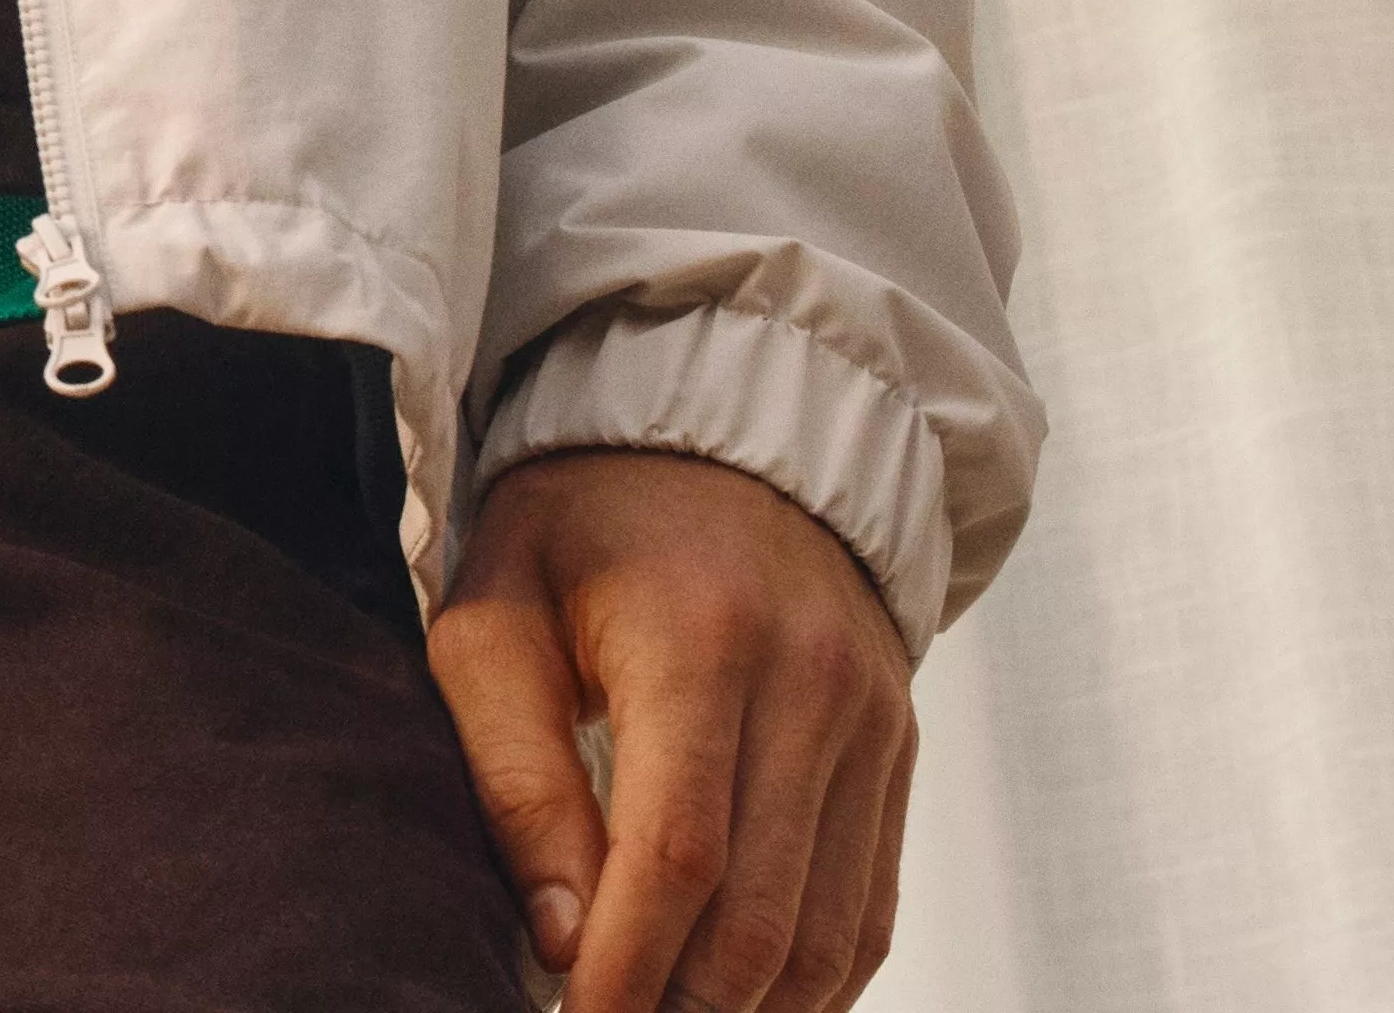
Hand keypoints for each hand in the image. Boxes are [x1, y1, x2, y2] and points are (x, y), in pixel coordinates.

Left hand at [427, 448, 911, 1012]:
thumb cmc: (579, 528)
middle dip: (684, 1007)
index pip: (678, 853)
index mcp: (700, 638)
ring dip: (750, 1012)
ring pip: (831, 932)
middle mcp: (810, 683)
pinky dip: (812, 982)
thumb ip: (514, 774)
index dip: (627, 966)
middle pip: (763, 913)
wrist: (722, 438)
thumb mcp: (496, 615)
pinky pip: (871, 909)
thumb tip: (556, 938)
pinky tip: (740, 1005)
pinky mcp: (897, 752)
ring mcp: (872, 722)